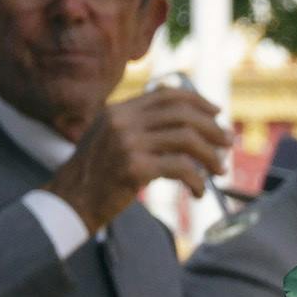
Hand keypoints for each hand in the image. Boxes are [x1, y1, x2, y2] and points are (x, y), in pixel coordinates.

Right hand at [48, 84, 232, 233]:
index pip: (167, 94)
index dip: (197, 101)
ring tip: (220, 170)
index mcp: (119, 110)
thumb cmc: (94, 176)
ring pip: (187, 139)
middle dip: (212, 128)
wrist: (69, 203)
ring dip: (210, 155)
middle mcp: (123, 121)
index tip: (216, 114)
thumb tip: (184, 126)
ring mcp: (128, 143)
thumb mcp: (109, 139)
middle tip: (227, 144)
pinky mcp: (134, 168)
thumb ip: (137, 126)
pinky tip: (197, 192)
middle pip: (182, 114)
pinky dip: (196, 180)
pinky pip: (180, 168)